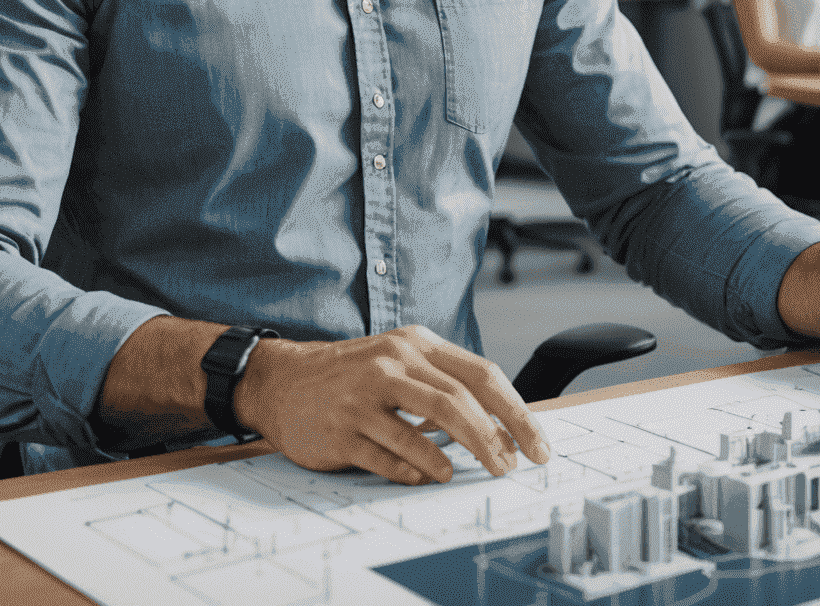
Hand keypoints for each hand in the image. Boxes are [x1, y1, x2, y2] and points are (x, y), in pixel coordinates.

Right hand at [235, 324, 550, 485]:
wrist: (283, 382)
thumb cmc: (353, 375)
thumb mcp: (400, 362)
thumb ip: (444, 384)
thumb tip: (502, 426)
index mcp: (415, 344)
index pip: (480, 373)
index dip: (514, 410)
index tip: (536, 442)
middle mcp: (392, 363)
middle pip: (459, 399)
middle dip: (496, 437)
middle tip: (516, 466)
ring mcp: (365, 396)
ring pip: (429, 423)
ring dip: (463, 453)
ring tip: (482, 471)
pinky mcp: (342, 428)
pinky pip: (389, 454)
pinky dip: (416, 467)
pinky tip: (431, 474)